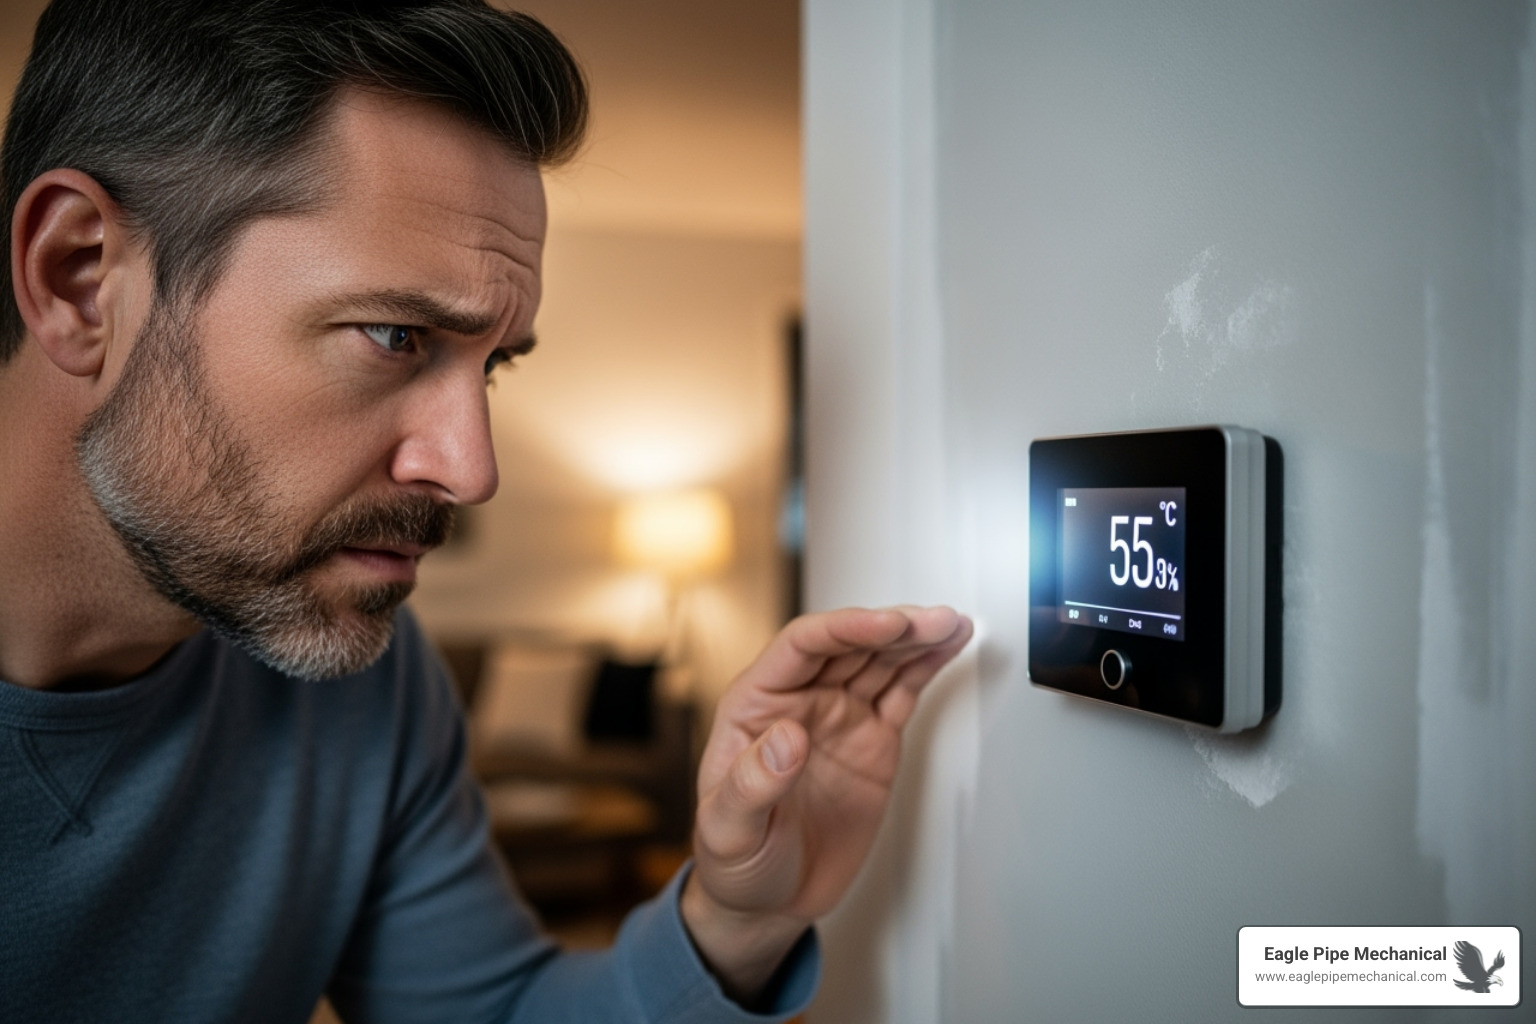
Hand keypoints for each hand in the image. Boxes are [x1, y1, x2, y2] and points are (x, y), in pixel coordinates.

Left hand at [680, 605, 972, 1000]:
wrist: (769, 900)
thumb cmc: (735, 861)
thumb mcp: (729, 831)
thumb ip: (753, 785)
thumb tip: (787, 736)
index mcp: (755, 705)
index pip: (802, 646)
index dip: (846, 629)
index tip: (887, 627)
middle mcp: (800, 701)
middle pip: (849, 644)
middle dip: (893, 627)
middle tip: (933, 621)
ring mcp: (839, 718)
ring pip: (880, 660)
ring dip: (916, 638)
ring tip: (951, 624)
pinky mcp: (873, 741)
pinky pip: (902, 691)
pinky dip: (926, 667)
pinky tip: (948, 646)